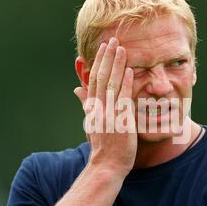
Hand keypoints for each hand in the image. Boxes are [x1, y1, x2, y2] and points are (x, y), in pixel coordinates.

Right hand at [74, 37, 136, 176]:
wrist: (106, 165)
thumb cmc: (102, 146)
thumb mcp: (91, 123)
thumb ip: (86, 105)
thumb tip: (77, 89)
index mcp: (92, 107)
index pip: (93, 80)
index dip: (98, 62)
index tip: (103, 48)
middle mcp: (98, 107)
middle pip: (100, 77)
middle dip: (106, 58)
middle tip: (112, 40)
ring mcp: (108, 113)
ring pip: (111, 84)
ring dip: (116, 65)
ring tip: (121, 48)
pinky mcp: (120, 120)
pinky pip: (122, 98)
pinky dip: (125, 83)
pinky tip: (129, 70)